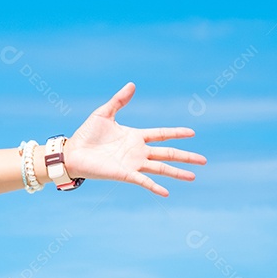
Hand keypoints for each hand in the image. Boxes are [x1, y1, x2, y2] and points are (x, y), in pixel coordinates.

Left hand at [63, 82, 206, 196]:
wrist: (72, 153)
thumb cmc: (86, 134)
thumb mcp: (103, 114)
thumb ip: (119, 101)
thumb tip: (132, 84)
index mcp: (135, 136)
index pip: (161, 134)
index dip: (176, 133)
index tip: (192, 133)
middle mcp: (137, 151)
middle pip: (167, 153)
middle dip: (185, 156)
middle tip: (204, 160)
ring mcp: (132, 163)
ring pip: (160, 168)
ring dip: (177, 172)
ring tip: (194, 176)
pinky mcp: (124, 174)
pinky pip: (143, 181)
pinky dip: (154, 186)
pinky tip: (166, 193)